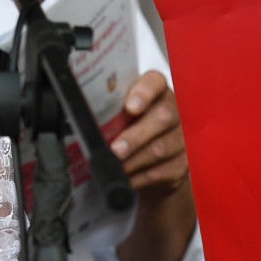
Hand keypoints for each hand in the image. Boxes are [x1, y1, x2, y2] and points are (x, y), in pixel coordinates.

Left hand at [110, 70, 187, 190]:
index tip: (130, 107)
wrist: (150, 156)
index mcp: (156, 91)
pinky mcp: (182, 164)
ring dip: (135, 160)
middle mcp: (173, 111)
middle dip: (135, 136)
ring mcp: (180, 138)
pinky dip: (141, 177)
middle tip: (115, 149)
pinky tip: (126, 177)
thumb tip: (78, 116)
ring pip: (161, 149)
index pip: (155, 82)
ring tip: (115, 165)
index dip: (144, 93)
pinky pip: (164, 171)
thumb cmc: (128, 126)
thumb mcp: (118, 113)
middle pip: (162, 118)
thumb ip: (108, 110)